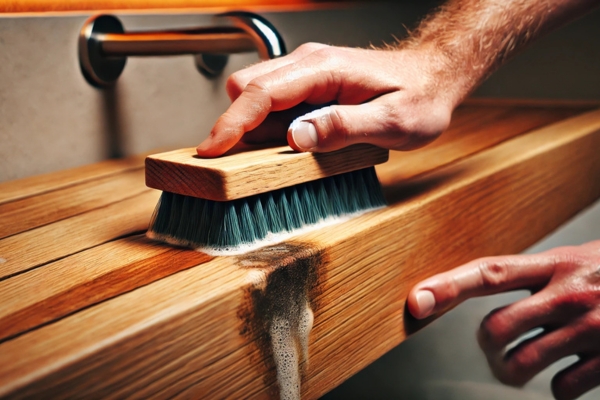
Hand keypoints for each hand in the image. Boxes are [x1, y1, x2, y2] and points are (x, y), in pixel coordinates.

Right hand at [196, 43, 457, 156]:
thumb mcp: (393, 121)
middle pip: (247, 89)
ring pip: (255, 96)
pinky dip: (268, 128)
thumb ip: (344, 128)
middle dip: (235, 126)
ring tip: (268, 161)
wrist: (434, 76)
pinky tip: (287, 147)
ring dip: (251, 130)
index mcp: (323, 70)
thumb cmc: (420, 96)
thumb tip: (297, 137)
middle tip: (237, 164)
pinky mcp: (309, 87)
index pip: (260, 92)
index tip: (211, 150)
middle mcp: (309, 65)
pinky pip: (274, 105)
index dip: (231, 123)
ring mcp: (307, 74)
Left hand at [408, 241, 599, 399]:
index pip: (490, 272)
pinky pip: (562, 389)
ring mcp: (591, 330)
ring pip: (522, 364)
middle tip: (494, 347)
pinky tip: (570, 373)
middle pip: (496, 327)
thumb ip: (535, 276)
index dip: (449, 286)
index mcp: (555, 264)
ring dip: (510, 372)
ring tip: (517, 367)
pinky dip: (557, 388)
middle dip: (486, 345)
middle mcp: (569, 294)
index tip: (417, 301)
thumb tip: (482, 287)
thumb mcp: (576, 261)